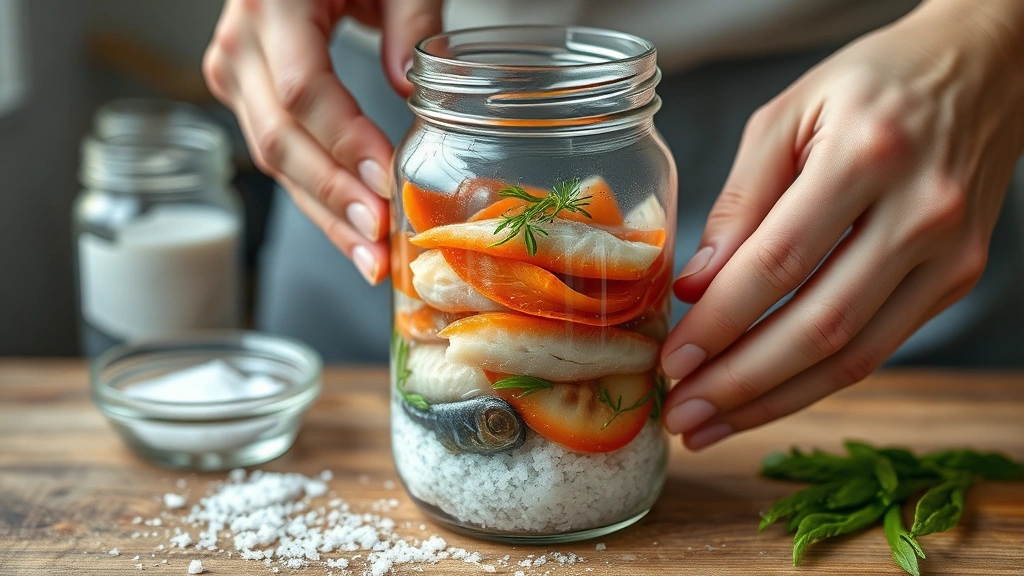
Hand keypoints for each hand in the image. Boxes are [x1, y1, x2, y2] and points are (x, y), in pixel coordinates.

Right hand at [203, 0, 442, 283]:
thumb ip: (412, 19)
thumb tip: (410, 91)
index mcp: (274, 3)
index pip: (303, 91)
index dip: (345, 144)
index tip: (386, 182)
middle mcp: (240, 42)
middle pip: (279, 138)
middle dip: (332, 198)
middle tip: (377, 245)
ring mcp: (233, 70)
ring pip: (273, 158)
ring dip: (324, 212)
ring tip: (369, 257)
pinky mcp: (242, 93)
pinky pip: (277, 154)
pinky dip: (315, 194)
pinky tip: (350, 230)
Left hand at [660, 0, 1023, 448]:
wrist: (980, 71)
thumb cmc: (870, 87)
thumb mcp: (786, 116)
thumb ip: (739, 202)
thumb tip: (697, 287)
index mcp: (867, 155)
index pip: (779, 263)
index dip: (721, 322)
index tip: (673, 360)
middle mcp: (920, 212)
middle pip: (820, 325)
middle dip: (741, 383)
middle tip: (682, 416)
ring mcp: (950, 254)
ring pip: (855, 356)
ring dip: (775, 401)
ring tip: (711, 426)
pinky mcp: (959, 278)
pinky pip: (880, 347)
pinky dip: (817, 381)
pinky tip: (766, 396)